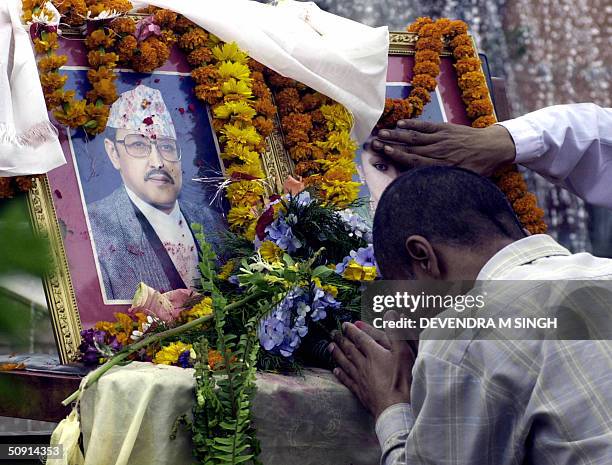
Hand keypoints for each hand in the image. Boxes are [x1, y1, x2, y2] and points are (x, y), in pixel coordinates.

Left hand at [329, 317, 415, 419]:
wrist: (395, 408)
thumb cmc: (401, 379)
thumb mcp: (404, 352)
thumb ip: (397, 331)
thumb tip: (390, 313)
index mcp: (374, 353)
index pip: (360, 338)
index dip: (353, 330)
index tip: (345, 324)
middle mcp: (363, 364)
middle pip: (350, 349)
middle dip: (341, 339)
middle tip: (333, 333)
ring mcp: (360, 378)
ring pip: (345, 363)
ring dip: (337, 353)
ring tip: (330, 346)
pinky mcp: (360, 392)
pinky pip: (347, 380)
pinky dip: (340, 373)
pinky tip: (335, 370)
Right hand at [371, 120, 515, 176]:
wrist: (494, 147)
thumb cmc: (478, 168)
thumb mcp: (464, 181)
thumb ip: (445, 183)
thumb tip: (427, 190)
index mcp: (442, 165)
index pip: (415, 160)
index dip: (398, 156)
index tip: (383, 152)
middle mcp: (439, 151)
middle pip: (410, 147)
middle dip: (391, 144)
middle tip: (373, 142)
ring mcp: (441, 138)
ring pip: (415, 136)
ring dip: (397, 134)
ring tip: (380, 132)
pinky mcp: (445, 128)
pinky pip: (426, 126)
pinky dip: (413, 124)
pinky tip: (400, 124)